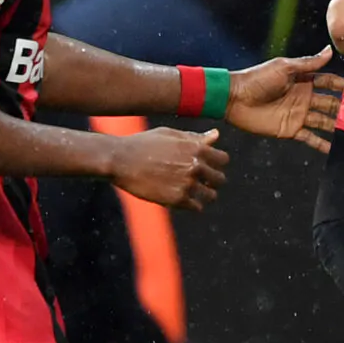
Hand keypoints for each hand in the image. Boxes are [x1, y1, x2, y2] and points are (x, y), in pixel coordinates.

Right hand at [110, 126, 227, 208]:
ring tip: (191, 192)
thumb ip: (195, 138)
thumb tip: (216, 135)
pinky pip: (196, 207)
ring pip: (211, 196)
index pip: (223, 160)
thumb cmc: (143, 144)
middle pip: (220, 179)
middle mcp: (195, 166)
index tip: (207, 166)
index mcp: (196, 148)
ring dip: (203, 195)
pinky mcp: (177, 199)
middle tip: (199, 182)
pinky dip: (191, 205)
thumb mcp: (170, 135)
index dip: (216, 163)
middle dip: (211, 180)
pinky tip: (180, 198)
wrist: (120, 160)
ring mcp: (187, 183)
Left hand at [223, 45, 342, 152]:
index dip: (342, 85)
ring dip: (337, 126)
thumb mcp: (284, 67)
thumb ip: (308, 63)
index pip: (328, 82)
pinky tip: (335, 150)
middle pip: (330, 103)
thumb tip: (329, 51)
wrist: (234, 98)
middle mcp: (304, 98)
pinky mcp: (291, 130)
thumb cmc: (256, 79)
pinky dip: (322, 145)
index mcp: (303, 80)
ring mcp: (299, 115)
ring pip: (324, 121)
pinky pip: (310, 138)